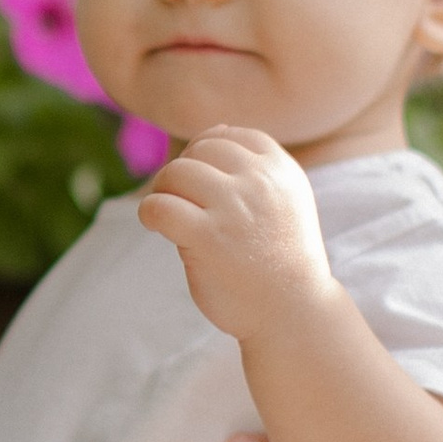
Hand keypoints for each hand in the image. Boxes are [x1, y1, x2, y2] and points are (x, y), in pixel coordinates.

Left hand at [137, 127, 332, 343]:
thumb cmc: (280, 259)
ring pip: (175, 172)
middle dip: (184, 173)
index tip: (204, 184)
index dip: (208, 152)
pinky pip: (158, 206)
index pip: (233, 135)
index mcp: (281, 170)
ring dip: (163, 191)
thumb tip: (215, 128)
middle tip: (182, 203)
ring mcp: (234, 208)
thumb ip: (254, 167)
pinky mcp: (207, 237)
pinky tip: (157, 226)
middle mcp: (260, 183)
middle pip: (200, 150)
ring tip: (171, 215)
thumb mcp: (283, 201)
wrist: (293, 313)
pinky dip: (149, 213)